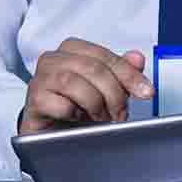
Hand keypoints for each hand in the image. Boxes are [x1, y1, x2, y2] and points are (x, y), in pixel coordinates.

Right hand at [19, 38, 153, 133]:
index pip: (106, 56)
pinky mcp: (34, 100)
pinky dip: (76, 113)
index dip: (129, 74)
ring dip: (96, 104)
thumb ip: (121, 70)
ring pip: (75, 84)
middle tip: (121, 112)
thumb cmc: (78, 105)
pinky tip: (79, 118)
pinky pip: (60, 104)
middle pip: (93, 68)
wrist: (52, 133)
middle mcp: (54, 59)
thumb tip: (137, 58)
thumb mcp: (105, 87)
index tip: (147, 91)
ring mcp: (40, 78)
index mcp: (73, 49)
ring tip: (102, 117)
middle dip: (114, 93)